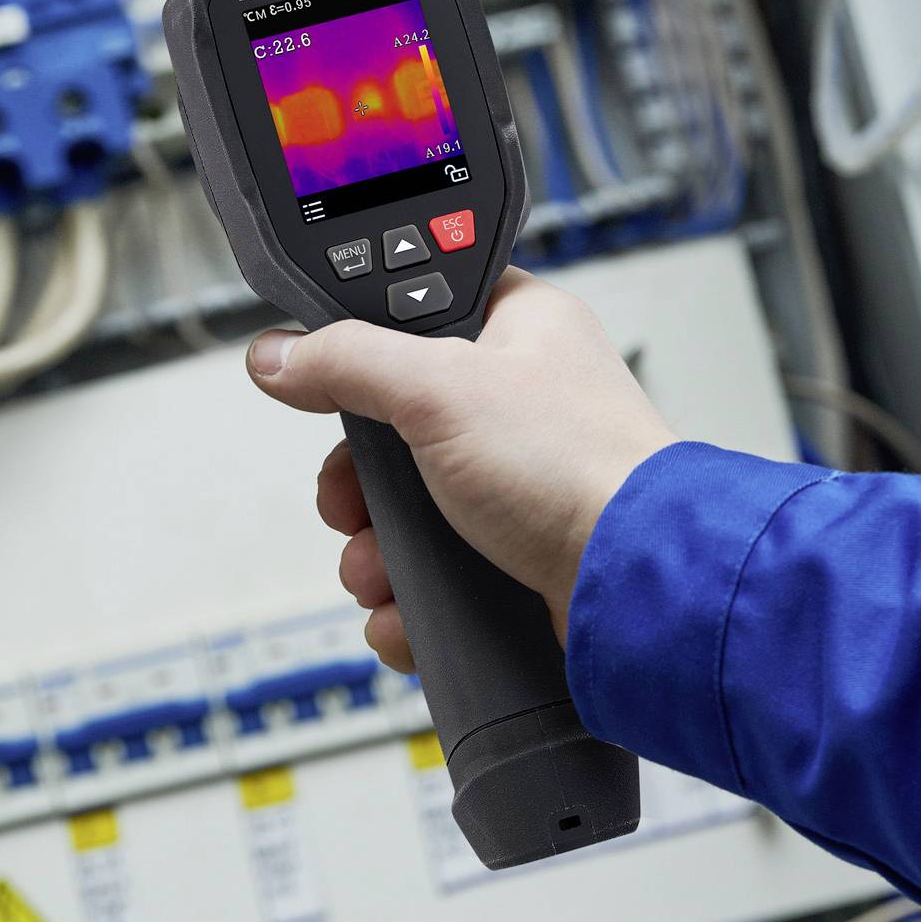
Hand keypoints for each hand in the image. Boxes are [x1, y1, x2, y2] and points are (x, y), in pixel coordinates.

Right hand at [245, 269, 674, 671]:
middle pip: (395, 427)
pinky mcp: (516, 554)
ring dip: (373, 548)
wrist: (638, 587)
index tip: (325, 377)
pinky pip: (434, 571)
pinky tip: (402, 609)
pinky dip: (406, 596)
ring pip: (407, 507)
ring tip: (376, 569)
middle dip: (359, 481)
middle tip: (350, 499)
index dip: (365, 348)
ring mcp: (519, 483)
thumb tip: (282, 354)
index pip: (420, 311)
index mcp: (519, 329)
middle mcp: (521, 402)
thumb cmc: (580, 467)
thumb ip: (349, 360)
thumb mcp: (440, 388)